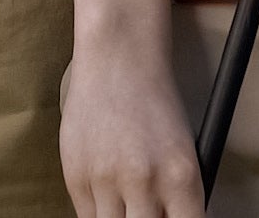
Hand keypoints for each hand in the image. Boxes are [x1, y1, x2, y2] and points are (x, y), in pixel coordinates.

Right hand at [60, 46, 205, 217]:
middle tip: (147, 211)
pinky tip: (108, 193)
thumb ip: (177, 198)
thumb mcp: (183, 151)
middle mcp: (144, 181)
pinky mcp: (75, 175)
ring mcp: (106, 179)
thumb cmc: (155, 102)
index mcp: (181, 176)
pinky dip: (100, 212)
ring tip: (127, 202)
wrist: (117, 57)